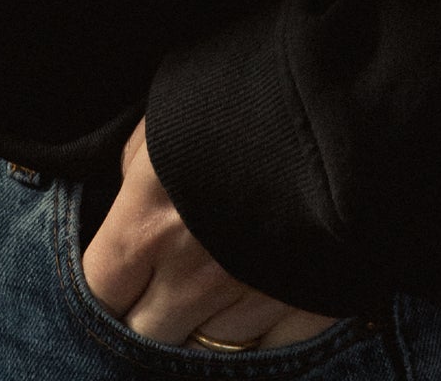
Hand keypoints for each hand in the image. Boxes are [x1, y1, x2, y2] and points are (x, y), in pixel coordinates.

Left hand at [81, 117, 341, 349]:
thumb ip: (137, 170)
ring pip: (207, 350)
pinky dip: (260, 335)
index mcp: (149, 222)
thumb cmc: (247, 87)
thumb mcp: (171, 113)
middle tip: (162, 288)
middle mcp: (193, 275)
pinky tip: (262, 299)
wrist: (342, 92)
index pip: (98, 293)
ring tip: (218, 285)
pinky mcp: (307, 308)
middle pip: (146, 337)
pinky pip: (268, 353)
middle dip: (148, 316)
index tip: (117, 277)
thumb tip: (127, 201)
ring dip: (204, 325)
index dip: (105, 289)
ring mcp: (252, 299)